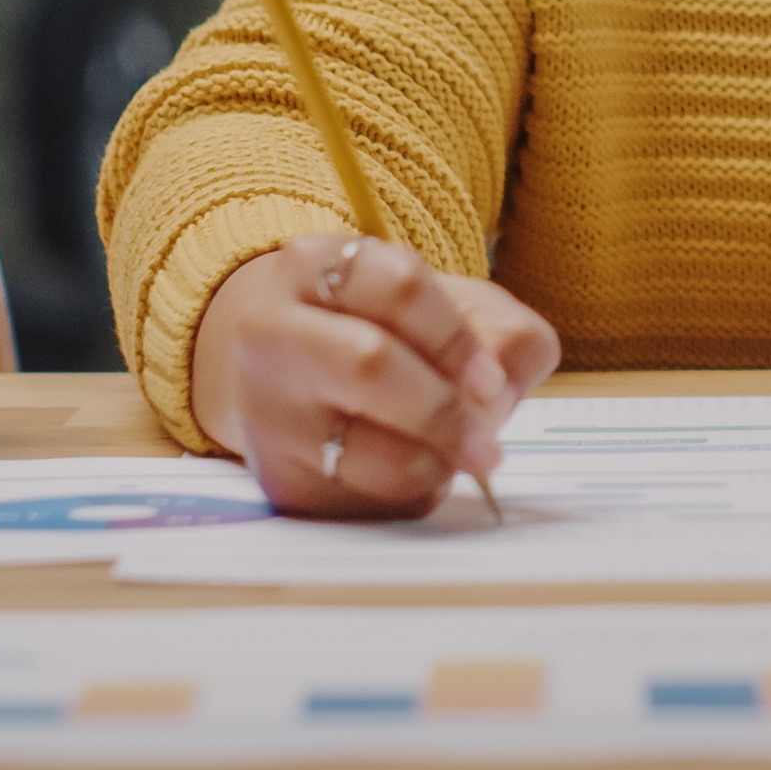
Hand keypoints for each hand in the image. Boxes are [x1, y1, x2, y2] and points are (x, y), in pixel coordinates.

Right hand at [189, 232, 564, 519]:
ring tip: (454, 456)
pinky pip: (362, 502)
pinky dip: (408, 495)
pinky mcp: (278, 479)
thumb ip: (504, 333)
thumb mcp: (452, 307)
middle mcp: (271, 331)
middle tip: (486, 444)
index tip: (491, 381)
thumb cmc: (387, 334)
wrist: (292, 378)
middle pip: (370, 365)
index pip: (399, 286)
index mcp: (313, 266)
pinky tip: (415, 474)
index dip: (458, 339)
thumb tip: (497, 399)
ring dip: (432, 461)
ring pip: (362, 447)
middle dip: (445, 411)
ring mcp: (266, 409)